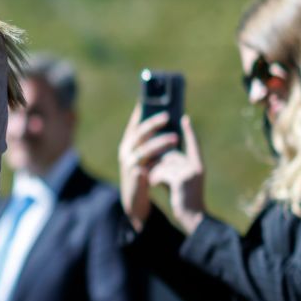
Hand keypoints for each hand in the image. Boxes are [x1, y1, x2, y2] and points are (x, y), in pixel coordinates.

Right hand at [117, 105, 178, 230]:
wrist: (135, 201)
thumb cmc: (144, 175)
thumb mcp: (148, 156)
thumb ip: (153, 141)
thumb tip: (170, 121)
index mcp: (128, 144)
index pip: (134, 124)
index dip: (141, 112)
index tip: (150, 98)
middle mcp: (125, 152)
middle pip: (138, 134)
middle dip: (152, 124)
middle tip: (167, 116)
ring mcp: (128, 165)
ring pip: (143, 150)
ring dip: (158, 143)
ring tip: (175, 139)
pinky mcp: (135, 179)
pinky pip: (145, 167)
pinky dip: (155, 161)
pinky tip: (167, 157)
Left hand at [150, 116, 206, 233]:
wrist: (192, 217)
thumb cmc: (181, 197)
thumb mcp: (177, 178)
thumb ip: (171, 165)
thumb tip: (157, 152)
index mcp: (197, 165)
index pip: (193, 144)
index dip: (189, 132)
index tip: (185, 118)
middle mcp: (196, 166)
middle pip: (169, 156)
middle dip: (158, 164)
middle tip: (154, 177)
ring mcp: (190, 173)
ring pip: (163, 164)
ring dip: (154, 173)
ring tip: (155, 183)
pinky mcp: (182, 179)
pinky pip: (161, 172)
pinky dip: (154, 179)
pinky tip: (154, 185)